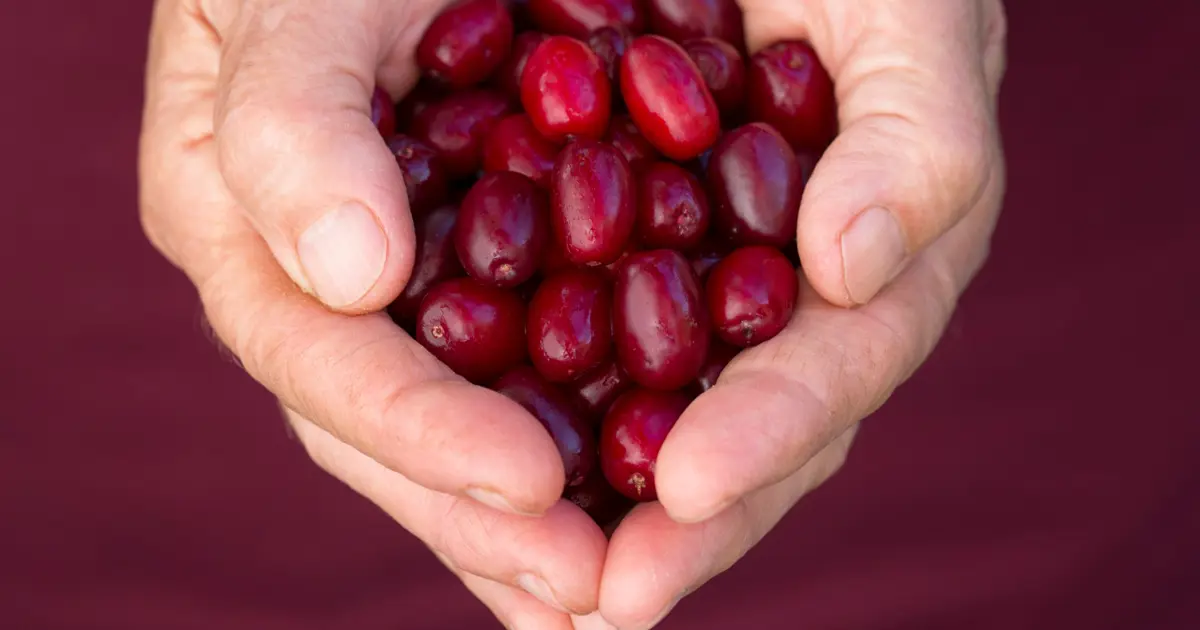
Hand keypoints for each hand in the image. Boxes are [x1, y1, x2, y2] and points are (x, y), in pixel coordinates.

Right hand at [138, 0, 604, 624]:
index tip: (528, 488)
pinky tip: (627, 521)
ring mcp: (392, 293)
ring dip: (525, 524)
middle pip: (385, 432)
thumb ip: (294, 122)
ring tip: (611, 595)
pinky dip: (571, 453)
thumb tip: (349, 279)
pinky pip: (515, 384)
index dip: (417, 433)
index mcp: (239, 222)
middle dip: (481, 518)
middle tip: (590, 592)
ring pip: (451, 431)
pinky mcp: (472, 284)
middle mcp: (313, 283)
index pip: (320, 358)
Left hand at [595, 0, 1007, 626]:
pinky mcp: (625, 261)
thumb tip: (850, 272)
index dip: (775, 430)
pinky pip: (591, 358)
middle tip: (609, 597)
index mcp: (882, 247)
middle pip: (755, 431)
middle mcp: (797, 292)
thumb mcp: (910, 14)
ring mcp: (713, 285)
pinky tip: (497, 491)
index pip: (840, 362)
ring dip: (610, 506)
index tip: (691, 491)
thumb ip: (916, 135)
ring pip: (670, 417)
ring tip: (555, 590)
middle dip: (690, 522)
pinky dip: (550, 425)